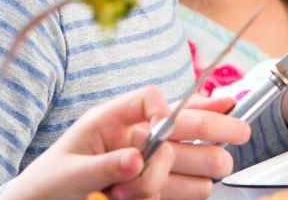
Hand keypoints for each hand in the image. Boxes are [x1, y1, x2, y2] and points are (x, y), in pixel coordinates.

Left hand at [7, 88, 248, 199]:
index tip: (159, 131)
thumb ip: (103, 165)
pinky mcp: (160, 188)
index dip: (163, 109)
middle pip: (191, 121)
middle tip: (240, 131)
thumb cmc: (48, 184)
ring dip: (178, 176)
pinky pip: (193, 188)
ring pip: (198, 159)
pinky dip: (181, 194)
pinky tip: (145, 199)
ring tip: (134, 193)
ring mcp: (152, 163)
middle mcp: (138, 136)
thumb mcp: (68, 172)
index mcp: (113, 119)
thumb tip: (135, 159)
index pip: (150, 97)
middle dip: (216, 123)